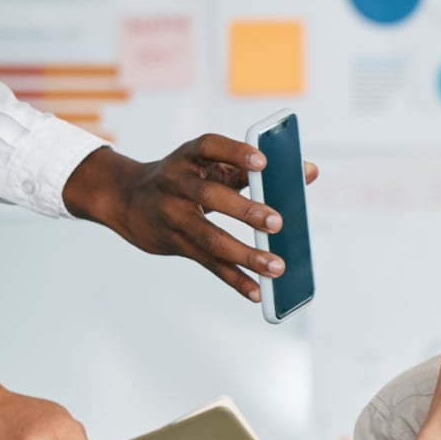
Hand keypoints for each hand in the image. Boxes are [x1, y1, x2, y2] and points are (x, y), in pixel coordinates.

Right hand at [62, 136, 321, 301]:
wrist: (130, 201)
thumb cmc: (188, 179)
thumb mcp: (213, 166)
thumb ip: (257, 169)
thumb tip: (310, 171)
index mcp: (189, 157)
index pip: (209, 147)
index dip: (235, 152)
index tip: (262, 160)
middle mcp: (176, 184)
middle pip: (210, 197)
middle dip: (244, 210)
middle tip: (277, 222)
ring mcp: (173, 217)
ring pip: (210, 238)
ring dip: (245, 255)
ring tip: (276, 267)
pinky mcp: (177, 245)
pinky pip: (208, 264)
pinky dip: (234, 280)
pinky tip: (257, 292)